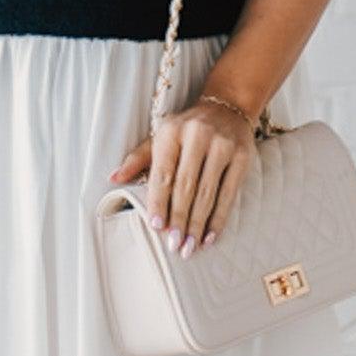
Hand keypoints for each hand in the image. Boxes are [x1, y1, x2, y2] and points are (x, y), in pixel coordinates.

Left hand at [108, 95, 255, 256]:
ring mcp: (222, 146)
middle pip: (186, 186)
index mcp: (172, 132)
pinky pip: (229, 194)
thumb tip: (113, 178)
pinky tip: (211, 236)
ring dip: (198, 224)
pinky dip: (219, 218)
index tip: (157, 227)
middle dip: (179, 219)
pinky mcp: (242, 157)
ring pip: (208, 193)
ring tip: (190, 247)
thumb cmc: (187, 129)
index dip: (159, 202)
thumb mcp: (161, 137)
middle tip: (174, 246)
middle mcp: (198, 136)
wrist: (228, 107)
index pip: (163, 173)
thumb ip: (137, 159)